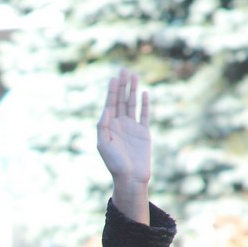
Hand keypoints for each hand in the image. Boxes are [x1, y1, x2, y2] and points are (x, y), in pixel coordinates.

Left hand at [97, 69, 150, 223]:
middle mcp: (120, 124)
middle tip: (124, 70)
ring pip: (132, 104)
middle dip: (123, 86)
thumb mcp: (103, 144)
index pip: (110, 104)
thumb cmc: (114, 163)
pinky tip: (143, 93)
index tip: (114, 77)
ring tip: (134, 76)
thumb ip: (103, 126)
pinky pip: (144, 114)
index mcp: (109, 126)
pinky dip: (144, 104)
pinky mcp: (144, 132)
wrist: (130, 177)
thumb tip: (107, 108)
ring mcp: (132, 127)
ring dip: (133, 90)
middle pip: (121, 100)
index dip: (112, 91)